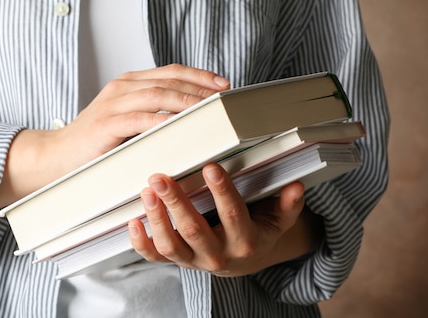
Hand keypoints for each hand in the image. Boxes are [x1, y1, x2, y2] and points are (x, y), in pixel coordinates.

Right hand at [0, 64, 229, 209]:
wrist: (57, 156)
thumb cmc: (96, 142)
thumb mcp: (127, 121)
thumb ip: (152, 114)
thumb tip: (190, 120)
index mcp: (129, 83)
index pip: (171, 71)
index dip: (199, 75)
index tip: (223, 85)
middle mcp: (122, 88)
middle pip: (169, 80)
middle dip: (200, 88)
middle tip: (224, 99)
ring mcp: (113, 104)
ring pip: (158, 95)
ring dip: (187, 101)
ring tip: (210, 110)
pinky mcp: (106, 124)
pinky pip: (140, 119)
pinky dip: (163, 120)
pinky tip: (180, 126)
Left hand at [128, 164, 320, 276]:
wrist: (242, 261)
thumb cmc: (257, 229)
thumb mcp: (277, 220)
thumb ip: (286, 205)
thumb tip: (297, 187)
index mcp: (245, 241)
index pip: (233, 215)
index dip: (222, 192)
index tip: (209, 167)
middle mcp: (218, 255)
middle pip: (194, 230)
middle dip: (177, 203)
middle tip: (161, 177)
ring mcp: (193, 261)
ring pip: (171, 245)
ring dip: (157, 218)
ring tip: (146, 191)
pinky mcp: (176, 262)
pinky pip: (155, 258)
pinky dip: (140, 243)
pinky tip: (133, 222)